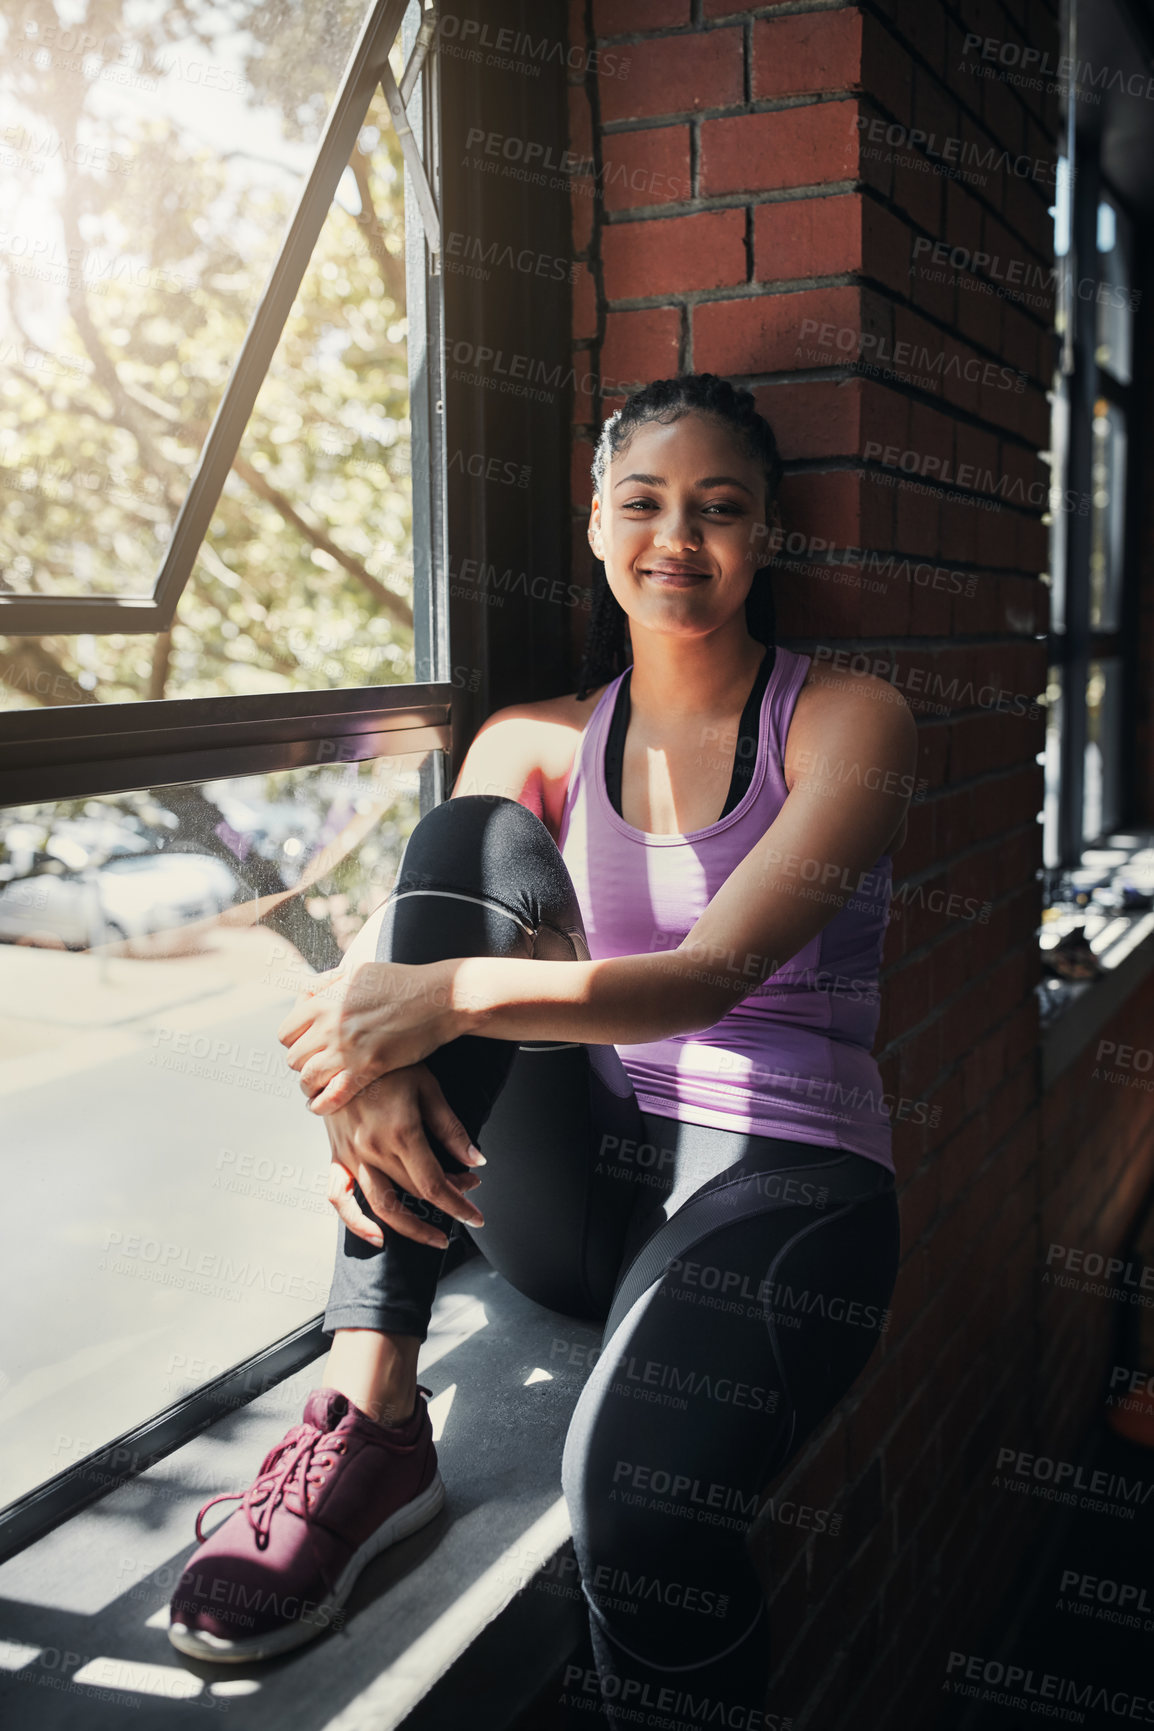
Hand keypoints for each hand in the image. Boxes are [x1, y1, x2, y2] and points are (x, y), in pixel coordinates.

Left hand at [278, 959, 457, 1112]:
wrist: (438, 998)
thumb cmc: (401, 982)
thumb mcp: (357, 971)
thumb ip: (326, 983)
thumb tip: (304, 995)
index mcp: (323, 1001)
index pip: (285, 1034)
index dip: (295, 1044)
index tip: (308, 1049)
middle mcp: (329, 1025)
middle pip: (294, 1059)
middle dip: (303, 1066)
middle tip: (317, 1069)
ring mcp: (347, 1048)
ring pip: (307, 1079)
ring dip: (310, 1087)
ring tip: (318, 1088)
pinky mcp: (368, 1068)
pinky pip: (332, 1096)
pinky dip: (323, 1105)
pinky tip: (323, 1107)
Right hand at [323, 1062, 486, 1248]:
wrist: (343, 1049)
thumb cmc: (389, 1063)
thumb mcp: (428, 1087)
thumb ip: (451, 1128)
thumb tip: (476, 1161)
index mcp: (401, 1132)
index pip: (434, 1185)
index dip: (458, 1205)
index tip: (475, 1217)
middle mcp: (374, 1149)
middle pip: (415, 1193)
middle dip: (447, 1202)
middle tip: (467, 1197)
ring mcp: (352, 1155)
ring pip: (381, 1205)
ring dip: (410, 1228)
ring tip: (433, 1238)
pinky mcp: (336, 1155)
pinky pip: (339, 1196)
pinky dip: (355, 1221)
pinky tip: (376, 1236)